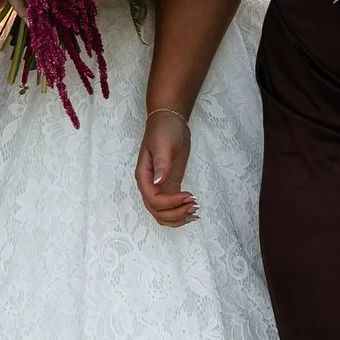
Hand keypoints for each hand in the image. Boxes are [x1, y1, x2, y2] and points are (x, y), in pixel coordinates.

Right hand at [136, 107, 197, 226]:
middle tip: (194, 206)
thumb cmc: (164, 130)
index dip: (170, 203)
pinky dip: (180, 213)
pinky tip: (193, 212)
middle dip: (176, 213)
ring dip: (178, 218)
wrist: (170, 122)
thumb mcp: (163, 143)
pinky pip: (171, 207)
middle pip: (157, 212)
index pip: (153, 200)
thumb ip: (162, 163)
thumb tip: (158, 182)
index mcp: (144, 176)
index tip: (188, 195)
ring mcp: (159, 188)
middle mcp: (149, 185)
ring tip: (195, 211)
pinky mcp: (170, 186)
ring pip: (163, 214)